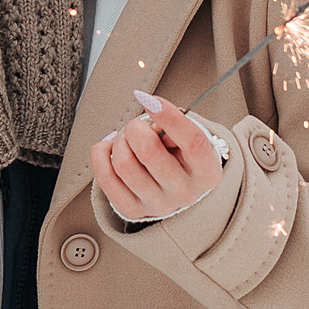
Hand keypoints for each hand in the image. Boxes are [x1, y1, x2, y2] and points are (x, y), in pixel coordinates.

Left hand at [90, 93, 224, 221]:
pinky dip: (101, 153)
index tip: (149, 99)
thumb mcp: (189, 138)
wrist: (175, 187)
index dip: (169, 117)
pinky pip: (105, 177)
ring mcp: (158, 205)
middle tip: (137, 125)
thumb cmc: (181, 154)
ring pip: (124, 163)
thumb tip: (150, 110)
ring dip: (120, 141)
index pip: (192, 141)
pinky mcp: (132, 209)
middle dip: (136, 127)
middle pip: (149, 150)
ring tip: (127, 139)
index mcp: (206, 172)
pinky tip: (111, 148)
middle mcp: (185, 193)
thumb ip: (175, 124)